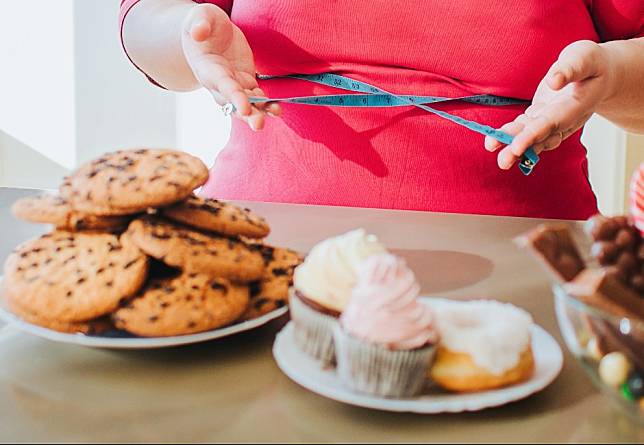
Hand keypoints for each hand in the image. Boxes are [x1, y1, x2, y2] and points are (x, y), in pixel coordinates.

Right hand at [181, 4, 280, 129]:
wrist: (210, 33)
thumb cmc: (203, 23)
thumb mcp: (199, 16)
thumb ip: (199, 23)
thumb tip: (198, 32)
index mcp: (207, 69)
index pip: (222, 85)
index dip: (233, 97)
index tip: (244, 108)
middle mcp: (219, 83)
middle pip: (233, 102)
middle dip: (246, 114)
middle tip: (258, 125)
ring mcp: (234, 84)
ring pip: (247, 103)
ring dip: (260, 112)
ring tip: (275, 114)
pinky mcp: (246, 81)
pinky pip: (256, 96)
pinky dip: (266, 103)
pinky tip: (277, 110)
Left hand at [485, 40, 614, 169]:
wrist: (599, 75)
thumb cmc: (592, 64)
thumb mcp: (585, 58)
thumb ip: (570, 68)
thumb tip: (553, 82)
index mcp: (576, 106)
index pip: (552, 123)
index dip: (534, 135)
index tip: (516, 146)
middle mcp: (563, 119)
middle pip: (540, 136)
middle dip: (520, 148)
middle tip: (503, 161)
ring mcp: (551, 120)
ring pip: (530, 135)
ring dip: (511, 144)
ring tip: (491, 147)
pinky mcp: (540, 117)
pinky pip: (524, 129)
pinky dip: (510, 134)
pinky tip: (494, 140)